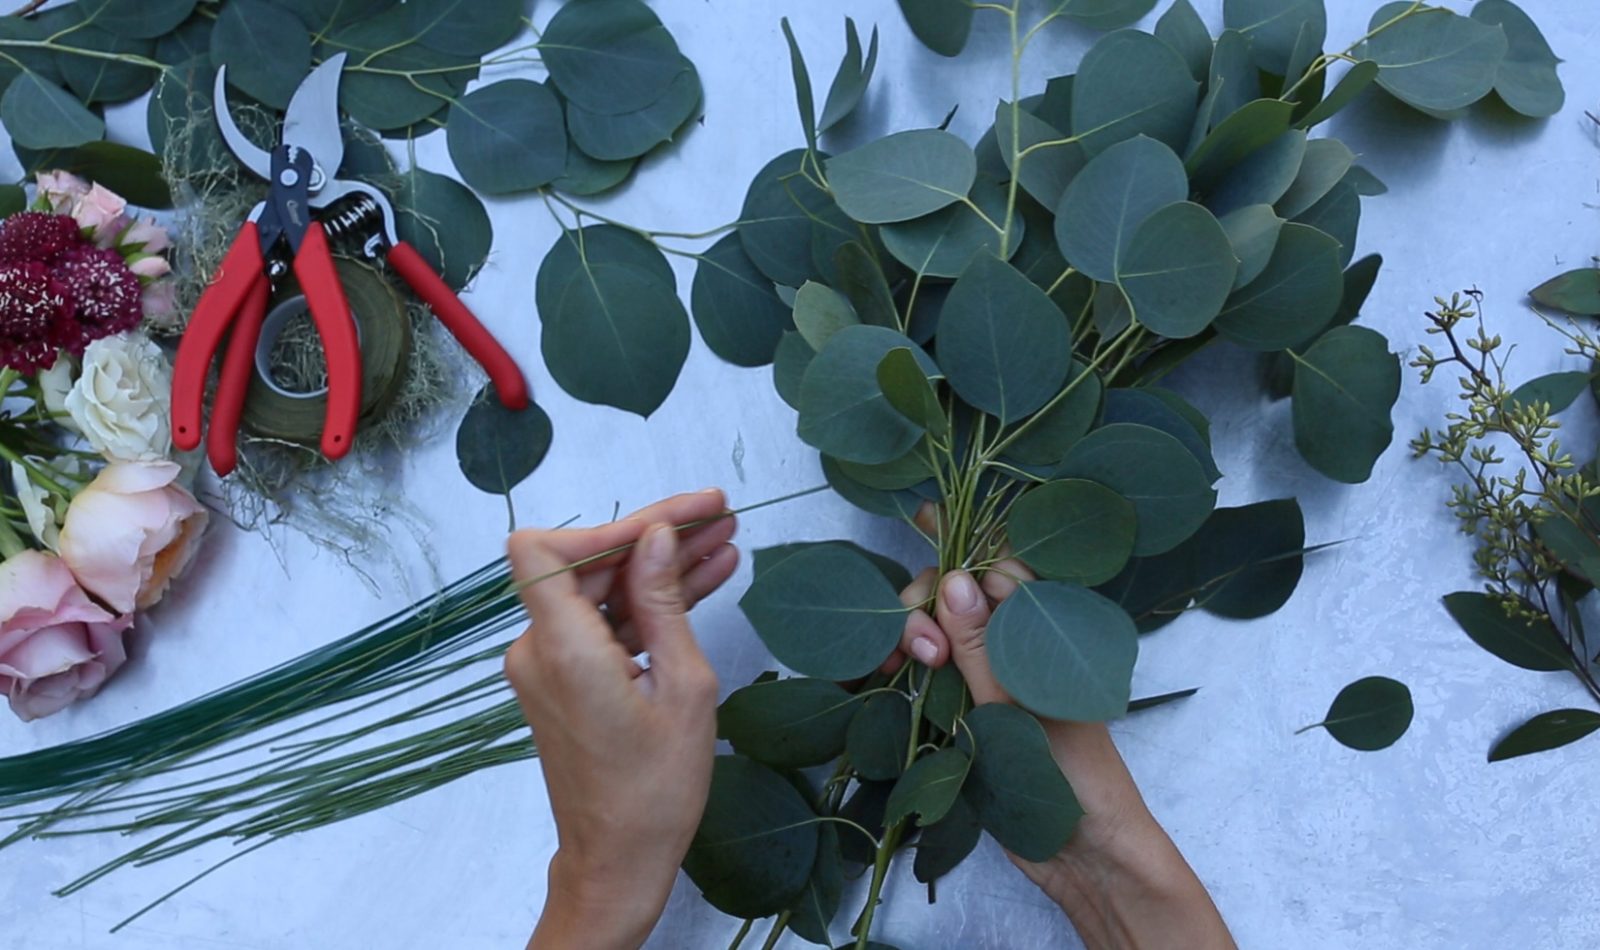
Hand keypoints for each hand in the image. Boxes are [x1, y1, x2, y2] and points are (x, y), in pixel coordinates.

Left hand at [505, 490, 736, 949]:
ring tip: (725, 540)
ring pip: (600, 591)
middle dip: (652, 536)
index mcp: (563, 649)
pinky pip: (603, 624)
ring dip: (658, 567)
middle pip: (584, 563)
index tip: (668, 523)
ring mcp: (548, 666)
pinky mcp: (564, 681)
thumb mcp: (683, 686)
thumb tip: (656, 537)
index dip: (605, 526)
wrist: (620, 860)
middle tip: (719, 514)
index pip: (542, 550)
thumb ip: (663, 602)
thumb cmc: (656, 787)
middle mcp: (539, 650)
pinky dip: (646, 605)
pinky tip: (706, 579)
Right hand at [887, 511, 1233, 948]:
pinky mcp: (974, 719)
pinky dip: (911, 678)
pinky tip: (887, 681)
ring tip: (894, 667)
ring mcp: (994, 684)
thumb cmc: (1073, 776)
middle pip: (957, 603)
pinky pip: (936, 683)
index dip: (953, 573)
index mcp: (1045, 633)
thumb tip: (954, 578)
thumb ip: (981, 645)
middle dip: (924, 612)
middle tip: (915, 652)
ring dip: (911, 643)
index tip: (925, 597)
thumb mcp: (1020, 705)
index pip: (993, 572)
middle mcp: (1018, 650)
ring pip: (941, 641)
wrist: (1090, 856)